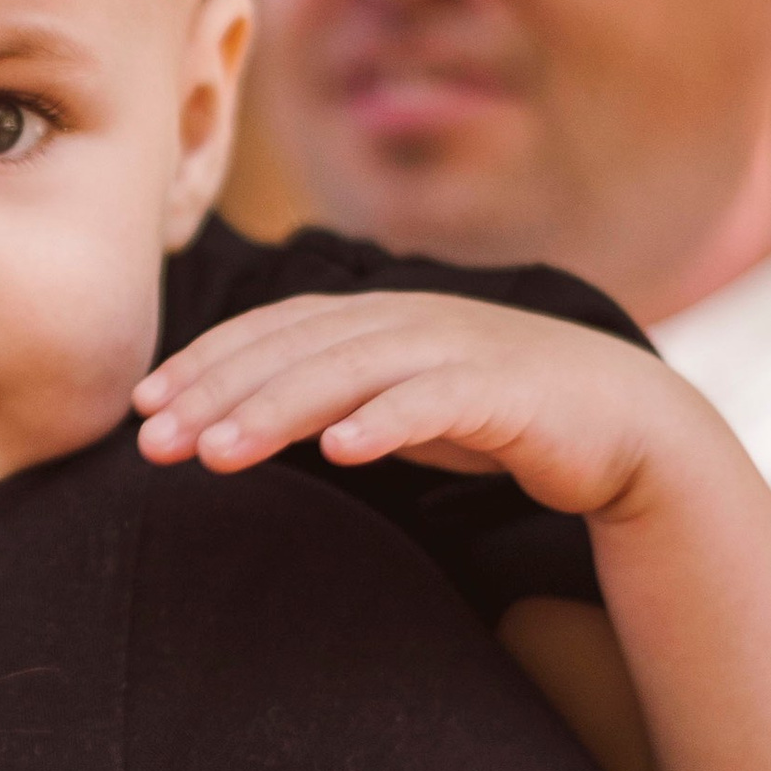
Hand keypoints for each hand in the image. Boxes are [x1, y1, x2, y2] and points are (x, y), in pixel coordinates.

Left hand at [135, 293, 716, 526]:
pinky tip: (342, 451)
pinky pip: (435, 402)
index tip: (142, 406)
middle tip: (152, 441)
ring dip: (275, 411)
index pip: (271, 330)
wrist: (627, 425)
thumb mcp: (397, 402)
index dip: (204, 362)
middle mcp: (408, 320)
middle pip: (292, 349)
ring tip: (216, 453)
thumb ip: (331, 396)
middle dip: (216, 392)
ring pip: (347, 373)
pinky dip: (386, 422)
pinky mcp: (506, 391)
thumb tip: (235, 416)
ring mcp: (458, 350)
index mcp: (377, 317)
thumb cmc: (498, 417)